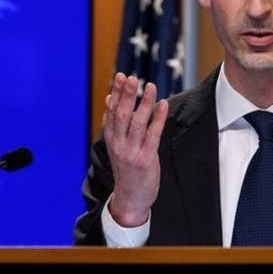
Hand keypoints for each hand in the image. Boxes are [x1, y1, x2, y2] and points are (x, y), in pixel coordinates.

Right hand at [102, 73, 168, 225]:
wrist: (130, 198)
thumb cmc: (126, 169)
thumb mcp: (116, 144)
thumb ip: (115, 122)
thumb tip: (110, 97)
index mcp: (111, 138)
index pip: (112, 111)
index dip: (117, 93)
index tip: (121, 76)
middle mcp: (118, 144)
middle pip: (122, 114)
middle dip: (127, 95)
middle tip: (132, 77)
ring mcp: (131, 152)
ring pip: (137, 123)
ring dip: (143, 103)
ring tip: (150, 86)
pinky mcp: (145, 159)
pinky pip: (153, 135)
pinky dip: (158, 119)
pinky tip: (162, 105)